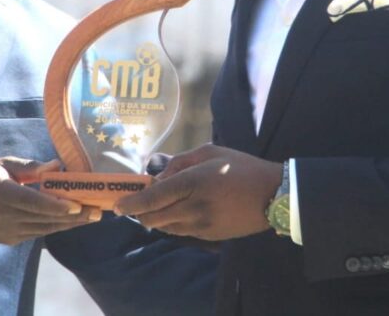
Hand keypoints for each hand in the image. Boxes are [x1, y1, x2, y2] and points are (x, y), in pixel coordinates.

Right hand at [0, 158, 100, 245]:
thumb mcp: (2, 164)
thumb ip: (30, 167)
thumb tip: (57, 165)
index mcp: (0, 192)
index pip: (31, 202)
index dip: (55, 205)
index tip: (77, 205)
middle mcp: (4, 216)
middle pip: (43, 218)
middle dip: (73, 216)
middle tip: (97, 211)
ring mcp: (8, 231)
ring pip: (44, 229)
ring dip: (70, 223)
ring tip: (93, 216)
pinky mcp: (11, 240)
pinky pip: (38, 233)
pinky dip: (57, 226)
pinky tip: (74, 221)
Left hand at [114, 144, 281, 240]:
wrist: (272, 195)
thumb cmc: (240, 167)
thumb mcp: (210, 152)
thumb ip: (179, 162)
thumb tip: (157, 175)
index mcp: (193, 182)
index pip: (152, 198)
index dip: (131, 203)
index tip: (116, 205)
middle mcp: (194, 207)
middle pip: (152, 218)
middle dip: (139, 212)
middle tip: (137, 201)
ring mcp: (201, 225)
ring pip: (164, 227)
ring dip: (156, 217)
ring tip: (163, 202)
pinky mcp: (208, 236)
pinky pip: (180, 231)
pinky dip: (172, 222)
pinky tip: (181, 209)